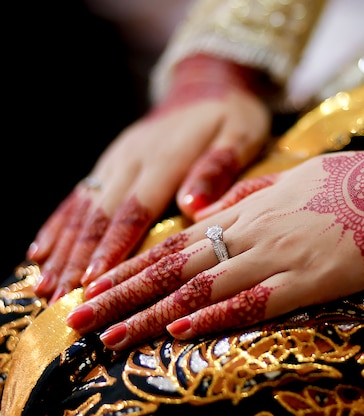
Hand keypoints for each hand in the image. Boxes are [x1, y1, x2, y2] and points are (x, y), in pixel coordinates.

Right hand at [29, 55, 270, 303]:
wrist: (209, 83)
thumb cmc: (232, 116)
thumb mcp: (239, 136)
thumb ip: (216, 170)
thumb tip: (193, 209)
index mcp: (165, 159)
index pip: (135, 210)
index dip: (112, 248)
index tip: (93, 282)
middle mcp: (133, 159)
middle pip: (100, 215)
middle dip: (77, 260)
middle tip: (60, 301)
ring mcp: (118, 159)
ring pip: (82, 208)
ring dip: (62, 249)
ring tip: (44, 287)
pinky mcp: (112, 161)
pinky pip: (79, 196)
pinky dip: (58, 226)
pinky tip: (40, 252)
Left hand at [65, 130, 363, 350]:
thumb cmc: (355, 180)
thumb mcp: (296, 178)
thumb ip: (253, 195)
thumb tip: (215, 212)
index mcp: (251, 208)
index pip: (179, 243)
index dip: (134, 266)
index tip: (99, 286)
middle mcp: (256, 231)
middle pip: (177, 267)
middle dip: (125, 293)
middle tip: (80, 317)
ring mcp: (282, 255)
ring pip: (204, 287)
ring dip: (153, 313)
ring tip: (111, 335)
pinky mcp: (313, 278)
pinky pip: (255, 300)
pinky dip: (215, 316)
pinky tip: (181, 330)